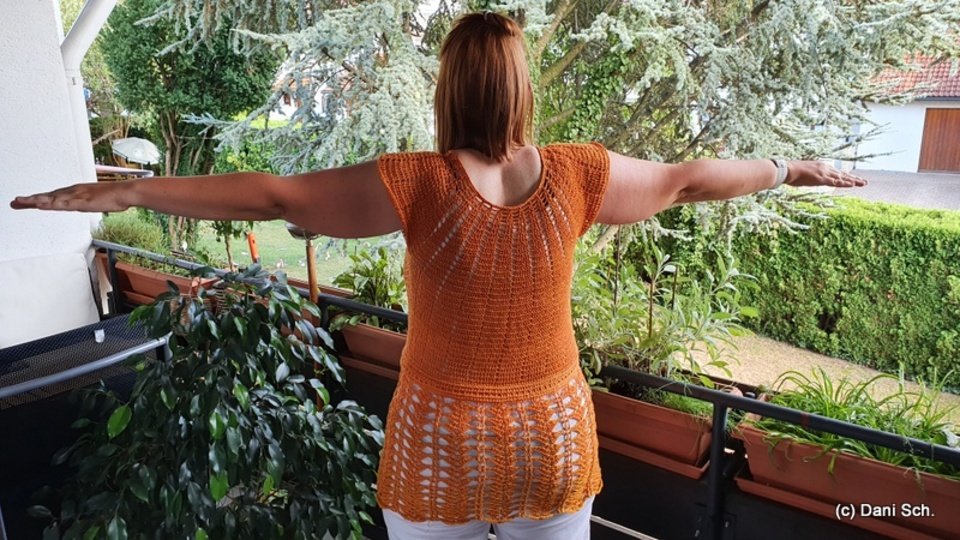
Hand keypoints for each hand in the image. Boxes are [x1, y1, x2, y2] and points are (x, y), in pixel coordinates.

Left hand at [10, 182, 131, 211]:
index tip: (25, 201)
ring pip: (51, 199)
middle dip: (30, 200)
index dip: (38, 199)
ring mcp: (76, 196)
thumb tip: (85, 204)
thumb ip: (88, 202)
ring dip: (35, 200)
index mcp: (75, 191)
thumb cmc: (115, 196)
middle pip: (47, 196)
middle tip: (14, 202)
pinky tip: (41, 205)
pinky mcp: (81, 201)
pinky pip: (63, 203)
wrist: (125, 192)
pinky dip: (51, 204)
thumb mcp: (97, 200)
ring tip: (20, 202)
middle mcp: (72, 191)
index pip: (52, 196)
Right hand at [785, 161, 866, 187]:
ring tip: (863, 183)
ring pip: (841, 178)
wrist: (787, 169)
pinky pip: (835, 182)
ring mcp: (824, 173)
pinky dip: (844, 183)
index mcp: (821, 166)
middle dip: (853, 178)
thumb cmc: (791, 172)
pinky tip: (852, 185)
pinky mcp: (821, 178)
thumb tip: (809, 179)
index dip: (846, 176)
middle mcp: (825, 168)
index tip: (853, 179)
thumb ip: (810, 176)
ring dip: (853, 181)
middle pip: (842, 174)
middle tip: (864, 181)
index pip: (836, 172)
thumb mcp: (804, 174)